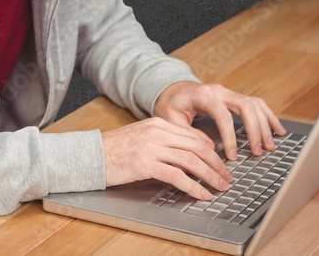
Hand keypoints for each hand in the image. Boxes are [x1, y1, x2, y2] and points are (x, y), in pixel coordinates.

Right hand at [100, 117, 232, 199]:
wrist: (92, 154)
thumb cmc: (115, 148)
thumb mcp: (142, 136)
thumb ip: (163, 140)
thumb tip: (187, 153)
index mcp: (158, 123)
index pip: (194, 135)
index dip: (212, 150)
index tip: (220, 163)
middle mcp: (157, 132)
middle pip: (197, 147)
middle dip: (216, 164)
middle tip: (226, 177)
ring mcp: (151, 147)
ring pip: (191, 161)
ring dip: (210, 176)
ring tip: (219, 187)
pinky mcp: (145, 164)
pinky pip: (177, 176)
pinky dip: (193, 186)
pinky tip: (201, 194)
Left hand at [153, 81, 286, 160]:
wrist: (172, 90)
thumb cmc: (171, 104)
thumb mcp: (170, 119)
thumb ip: (188, 133)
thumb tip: (210, 148)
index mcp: (203, 94)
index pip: (222, 115)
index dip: (230, 136)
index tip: (232, 156)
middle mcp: (219, 91)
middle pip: (245, 106)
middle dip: (254, 130)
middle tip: (257, 152)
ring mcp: (229, 93)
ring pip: (254, 105)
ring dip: (264, 125)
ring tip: (269, 146)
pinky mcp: (235, 98)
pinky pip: (256, 104)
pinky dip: (268, 117)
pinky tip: (278, 130)